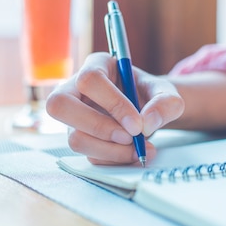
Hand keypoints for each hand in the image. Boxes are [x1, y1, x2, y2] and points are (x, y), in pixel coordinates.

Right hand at [46, 52, 184, 164]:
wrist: (148, 113)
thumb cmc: (151, 96)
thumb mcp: (166, 93)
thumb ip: (165, 103)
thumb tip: (147, 123)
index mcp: (97, 65)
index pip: (89, 79)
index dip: (112, 103)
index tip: (137, 124)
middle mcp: (75, 88)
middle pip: (59, 105)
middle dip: (98, 127)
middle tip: (130, 137)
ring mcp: (73, 116)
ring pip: (73, 138)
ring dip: (109, 150)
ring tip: (139, 148)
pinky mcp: (79, 137)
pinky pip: (88, 155)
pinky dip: (113, 160)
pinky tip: (133, 153)